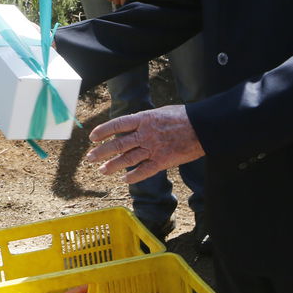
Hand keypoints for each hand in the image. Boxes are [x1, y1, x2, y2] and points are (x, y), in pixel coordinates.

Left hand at [86, 106, 203, 182]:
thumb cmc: (183, 117)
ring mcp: (153, 149)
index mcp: (144, 118)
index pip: (118, 124)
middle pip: (118, 144)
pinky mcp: (162, 161)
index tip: (92, 137)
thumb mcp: (160, 112)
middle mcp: (145, 134)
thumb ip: (145, 121)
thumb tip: (133, 126)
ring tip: (102, 170)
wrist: (203, 127)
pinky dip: (133, 177)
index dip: (103, 131)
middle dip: (101, 152)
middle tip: (89, 158)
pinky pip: (144, 171)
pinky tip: (124, 180)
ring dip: (113, 166)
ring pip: (127, 159)